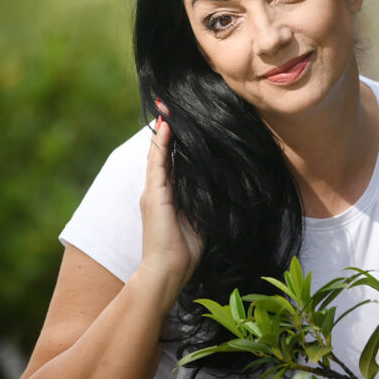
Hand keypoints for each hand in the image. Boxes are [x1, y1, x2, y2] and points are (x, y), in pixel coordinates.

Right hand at [138, 115, 202, 301]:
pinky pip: (157, 163)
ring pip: (158, 153)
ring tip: (168, 108)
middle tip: (172, 106)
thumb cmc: (186, 251)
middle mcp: (158, 190)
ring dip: (163, 130)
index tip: (184, 122)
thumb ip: (205, 200)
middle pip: (163, 152)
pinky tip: (166, 127)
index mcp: (168, 196)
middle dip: (168, 130)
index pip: (173, 162)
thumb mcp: (200, 218)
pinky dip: (161, 144)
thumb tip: (224, 185)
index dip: (177, 142)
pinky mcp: (154, 195)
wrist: (168, 272)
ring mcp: (153, 191)